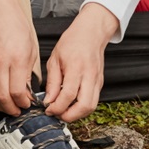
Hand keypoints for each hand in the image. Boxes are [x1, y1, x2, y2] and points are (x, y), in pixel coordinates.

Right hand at [0, 0, 38, 114]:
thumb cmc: (16, 25)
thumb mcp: (31, 48)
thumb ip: (28, 71)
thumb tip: (26, 91)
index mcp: (16, 58)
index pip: (17, 92)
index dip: (23, 103)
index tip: (27, 104)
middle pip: (1, 97)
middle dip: (10, 109)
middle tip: (17, 111)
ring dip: (0, 104)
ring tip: (8, 106)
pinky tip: (0, 92)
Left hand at [44, 3, 118, 121]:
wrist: (92, 32)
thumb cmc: (73, 42)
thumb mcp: (55, 58)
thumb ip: (52, 81)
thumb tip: (48, 100)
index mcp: (76, 68)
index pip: (68, 95)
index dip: (57, 107)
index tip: (48, 109)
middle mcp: (89, 76)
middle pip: (84, 106)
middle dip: (69, 116)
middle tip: (57, 114)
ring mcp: (97, 80)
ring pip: (91, 107)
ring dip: (77, 114)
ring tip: (64, 111)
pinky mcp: (100, 83)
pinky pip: (93, 101)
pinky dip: (82, 107)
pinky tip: (72, 103)